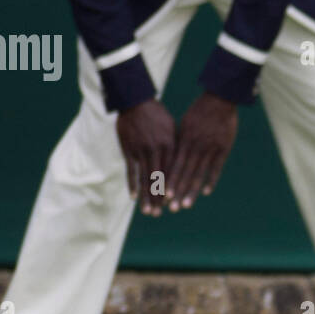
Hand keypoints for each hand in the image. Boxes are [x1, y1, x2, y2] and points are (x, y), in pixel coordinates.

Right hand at [116, 99, 176, 215]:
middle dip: (159, 198)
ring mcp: (141, 150)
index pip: (173, 172)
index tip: (175, 203)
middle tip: (161, 214)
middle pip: (159, 179)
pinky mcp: (128, 149)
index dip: (173, 189)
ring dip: (146, 196)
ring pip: (145, 178)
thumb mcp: (172, 129)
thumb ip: (177, 147)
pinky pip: (130, 170)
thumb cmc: (157, 115)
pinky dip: (132, 184)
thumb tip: (187, 163)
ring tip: (148, 212)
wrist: (135, 99)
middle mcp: (156, 149)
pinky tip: (133, 197)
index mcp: (170, 145)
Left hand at [167, 93, 238, 210]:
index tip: (163, 195)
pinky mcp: (223, 148)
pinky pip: (216, 167)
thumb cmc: (200, 111)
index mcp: (183, 139)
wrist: (219, 98)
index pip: (174, 164)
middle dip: (177, 192)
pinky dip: (211, 180)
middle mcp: (194, 145)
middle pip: (183, 173)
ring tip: (186, 206)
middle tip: (171, 209)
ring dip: (191, 191)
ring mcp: (209, 148)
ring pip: (198, 173)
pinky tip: (206, 192)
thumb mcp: (186, 124)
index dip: (169, 181)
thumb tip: (172, 155)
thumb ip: (181, 141)